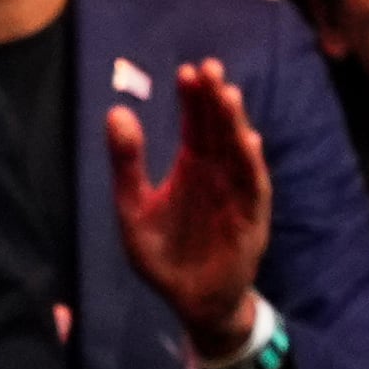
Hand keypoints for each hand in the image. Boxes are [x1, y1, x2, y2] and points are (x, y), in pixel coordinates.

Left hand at [107, 61, 273, 354]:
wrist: (190, 300)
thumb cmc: (163, 255)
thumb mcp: (133, 209)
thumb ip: (126, 165)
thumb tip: (115, 112)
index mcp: (192, 166)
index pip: (195, 123)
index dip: (193, 98)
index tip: (187, 71)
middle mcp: (218, 174)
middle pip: (220, 129)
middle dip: (215, 100)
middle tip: (210, 69)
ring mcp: (237, 195)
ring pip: (239, 153)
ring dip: (236, 125)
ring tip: (228, 96)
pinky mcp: (250, 221)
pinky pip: (253, 190)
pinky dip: (251, 169)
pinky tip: (248, 145)